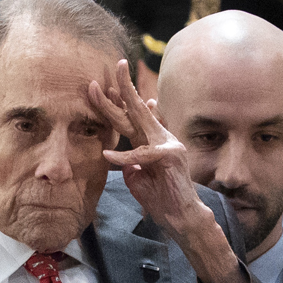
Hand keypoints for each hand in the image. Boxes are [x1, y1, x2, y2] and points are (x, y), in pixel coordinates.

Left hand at [87, 59, 250, 282]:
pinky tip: (107, 155)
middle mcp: (161, 137)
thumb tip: (120, 153)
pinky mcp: (170, 157)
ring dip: (117, 104)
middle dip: (122, 87)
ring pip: (140, 119)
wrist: (181, 216)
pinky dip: (124, 156)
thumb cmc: (160, 199)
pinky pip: (142, 154)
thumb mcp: (138, 178)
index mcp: (151, 141)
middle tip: (113, 66)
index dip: (117, 102)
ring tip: (101, 90)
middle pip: (137, 110)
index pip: (133, 118)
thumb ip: (131, 162)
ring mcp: (168, 144)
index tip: (102, 86)